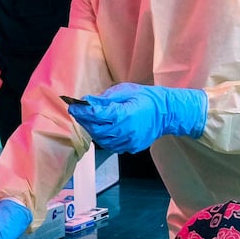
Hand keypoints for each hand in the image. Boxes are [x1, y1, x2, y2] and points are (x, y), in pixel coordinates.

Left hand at [68, 83, 207, 152]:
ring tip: (90, 120)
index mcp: (124, 114)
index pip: (96, 115)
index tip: (72, 106)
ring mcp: (129, 142)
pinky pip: (112, 145)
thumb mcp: (125, 90)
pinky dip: (104, 138)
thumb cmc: (146, 98)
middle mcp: (125, 131)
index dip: (81, 112)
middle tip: (78, 113)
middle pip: (96, 130)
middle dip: (84, 121)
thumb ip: (105, 98)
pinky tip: (104, 129)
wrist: (167, 113)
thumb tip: (87, 101)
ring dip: (93, 130)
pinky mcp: (132, 147)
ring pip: (102, 140)